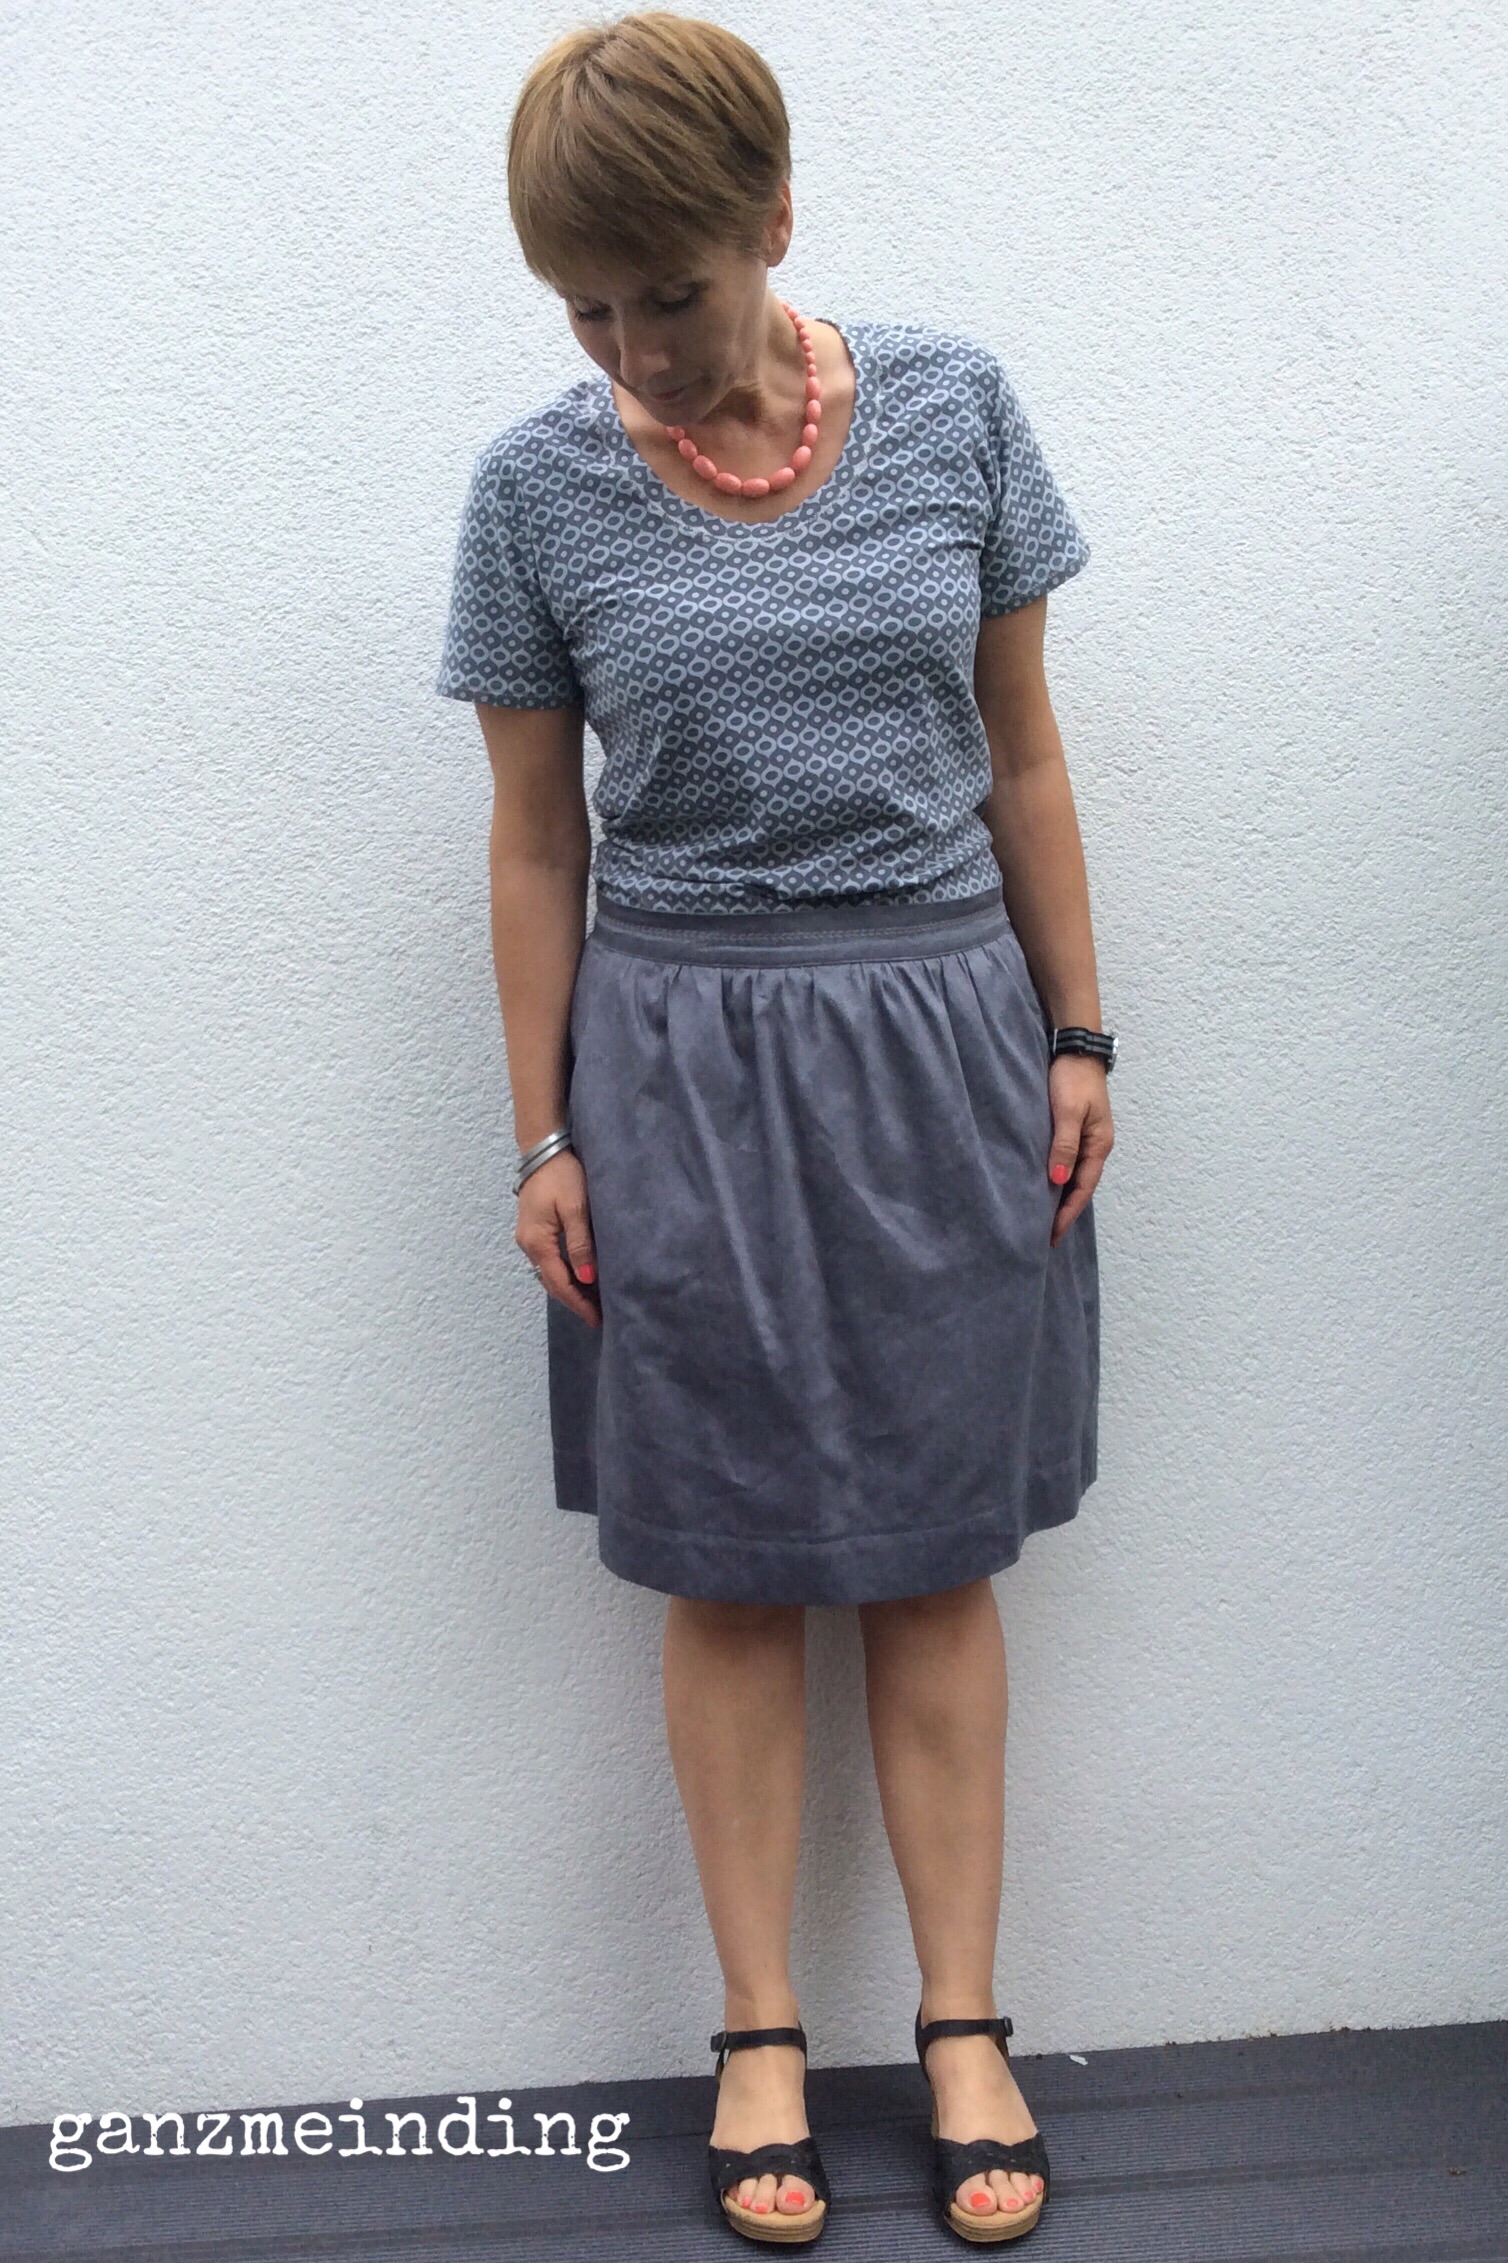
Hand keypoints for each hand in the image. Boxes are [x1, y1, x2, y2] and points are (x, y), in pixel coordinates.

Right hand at [516, 1151, 600, 1326]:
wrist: (542, 1150)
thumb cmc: (562, 1176)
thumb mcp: (575, 1208)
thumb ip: (580, 1244)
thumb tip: (587, 1279)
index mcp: (538, 1242)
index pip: (560, 1283)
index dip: (578, 1303)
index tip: (596, 1318)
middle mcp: (528, 1245)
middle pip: (551, 1282)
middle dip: (573, 1301)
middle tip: (597, 1316)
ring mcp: (528, 1238)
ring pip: (549, 1273)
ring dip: (568, 1288)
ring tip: (591, 1301)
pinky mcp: (533, 1230)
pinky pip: (548, 1261)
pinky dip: (563, 1274)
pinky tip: (578, 1276)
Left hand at [1045, 1055, 1113, 1247]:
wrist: (1076, 1047)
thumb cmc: (1073, 1077)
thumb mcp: (1067, 1111)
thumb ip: (1064, 1144)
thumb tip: (1059, 1179)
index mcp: (1099, 1145)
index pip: (1083, 1189)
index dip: (1067, 1214)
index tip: (1051, 1235)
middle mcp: (1095, 1146)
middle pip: (1080, 1187)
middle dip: (1065, 1212)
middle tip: (1045, 1236)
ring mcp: (1086, 1138)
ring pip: (1074, 1176)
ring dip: (1061, 1197)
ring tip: (1043, 1218)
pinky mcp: (1074, 1129)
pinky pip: (1068, 1162)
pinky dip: (1058, 1178)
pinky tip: (1045, 1185)